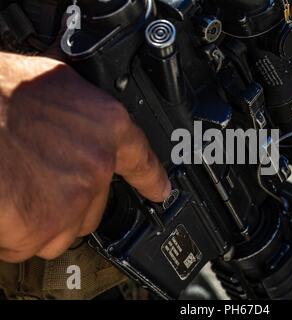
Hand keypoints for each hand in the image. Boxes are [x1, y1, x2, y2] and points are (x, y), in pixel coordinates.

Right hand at [0, 52, 170, 261]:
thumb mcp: (50, 84)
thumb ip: (75, 113)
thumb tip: (75, 118)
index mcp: (104, 124)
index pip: (141, 159)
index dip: (152, 178)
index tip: (160, 191)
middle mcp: (96, 164)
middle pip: (94, 203)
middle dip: (68, 201)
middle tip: (36, 180)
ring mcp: (73, 198)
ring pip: (64, 229)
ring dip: (41, 221)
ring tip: (14, 191)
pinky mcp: (43, 227)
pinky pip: (30, 244)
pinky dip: (13, 234)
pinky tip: (2, 206)